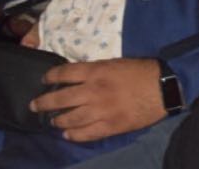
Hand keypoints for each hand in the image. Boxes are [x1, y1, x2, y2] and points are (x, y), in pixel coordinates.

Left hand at [30, 58, 165, 141]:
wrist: (163, 88)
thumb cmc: (142, 71)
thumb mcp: (117, 63)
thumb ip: (97, 70)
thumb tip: (80, 76)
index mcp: (96, 72)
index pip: (65, 73)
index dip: (51, 76)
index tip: (44, 79)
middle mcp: (94, 91)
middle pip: (61, 98)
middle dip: (44, 102)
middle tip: (34, 106)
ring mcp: (101, 111)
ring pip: (71, 119)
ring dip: (59, 121)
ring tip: (54, 122)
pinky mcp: (110, 126)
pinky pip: (87, 133)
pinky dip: (75, 135)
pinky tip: (68, 135)